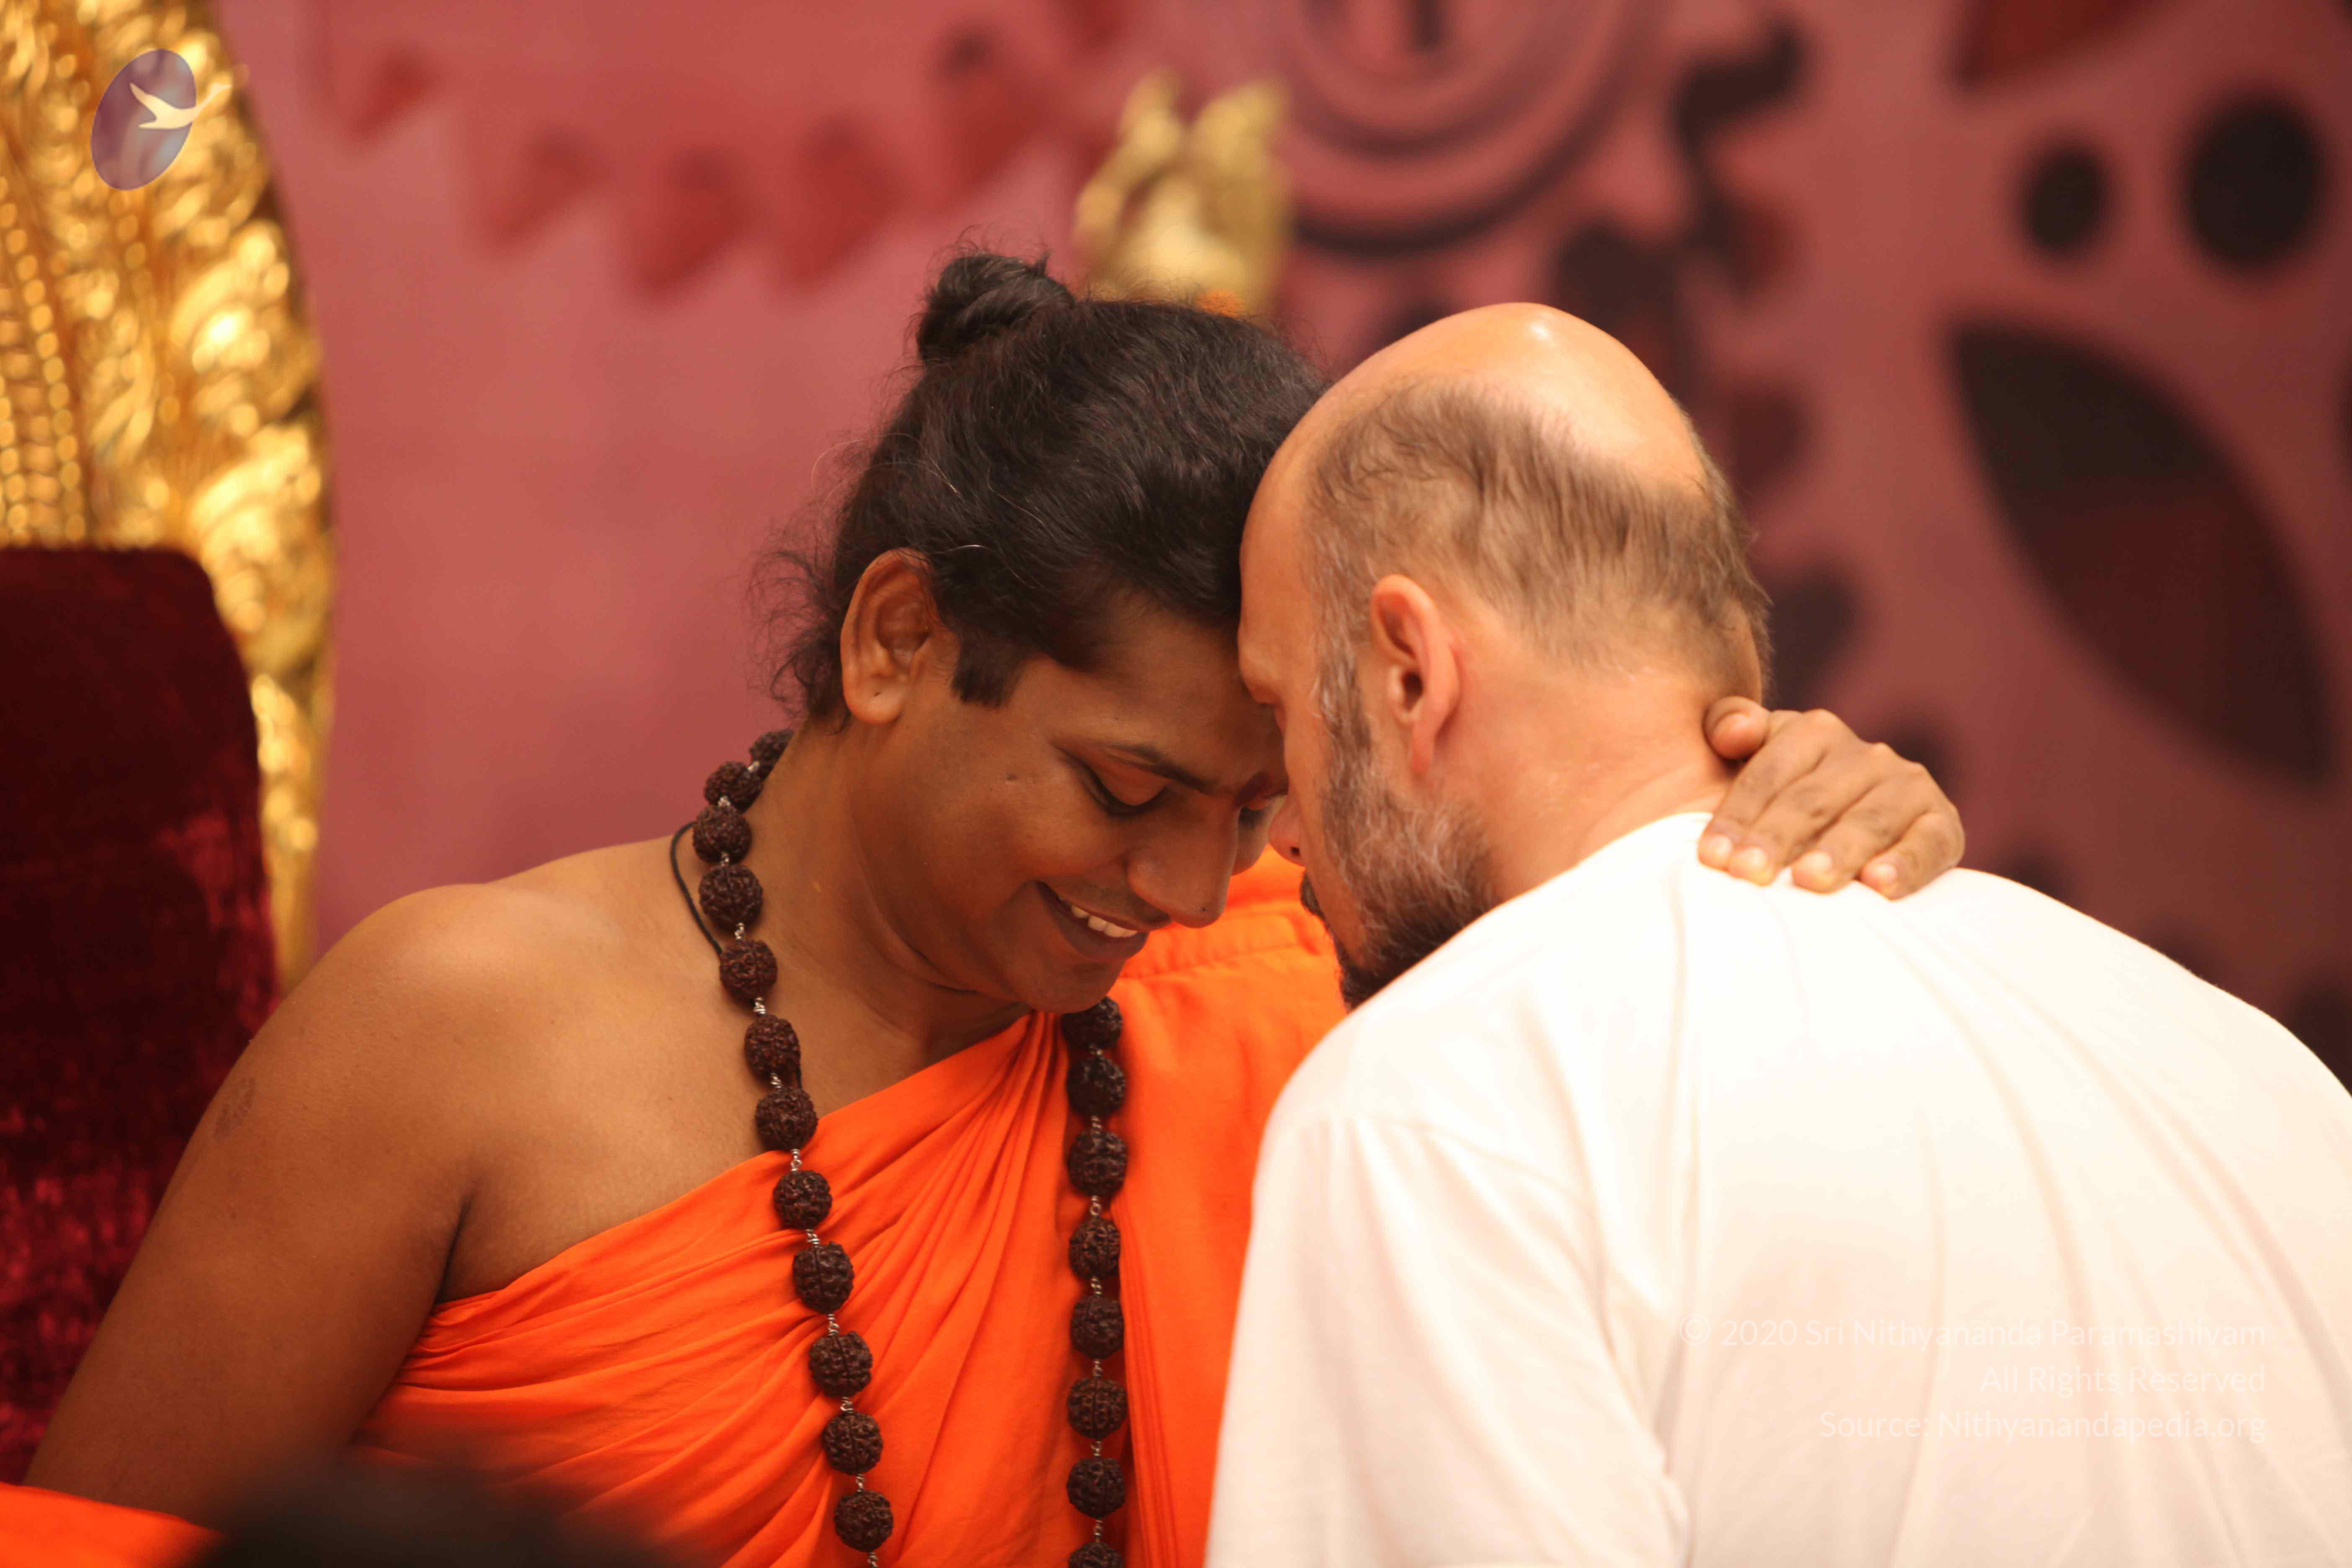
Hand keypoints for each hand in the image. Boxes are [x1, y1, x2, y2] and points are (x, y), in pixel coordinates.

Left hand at [1697, 699, 1963, 897]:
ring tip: (1808, 881)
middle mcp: (1866, 755)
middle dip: (1777, 838)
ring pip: (1868, 821)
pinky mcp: (1943, 824)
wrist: (1856, 822)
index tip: (1711, 857)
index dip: (1737, 814)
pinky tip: (1878, 886)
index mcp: (1815, 732)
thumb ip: (1731, 726)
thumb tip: (1730, 732)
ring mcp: (1908, 787)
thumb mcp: (1757, 754)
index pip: (1769, 773)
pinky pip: (1927, 843)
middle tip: (1748, 874)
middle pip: (1813, 800)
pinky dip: (1905, 864)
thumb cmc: (1786, 796)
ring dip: (1838, 852)